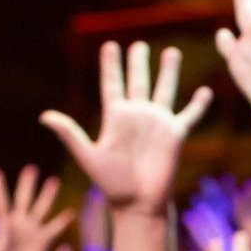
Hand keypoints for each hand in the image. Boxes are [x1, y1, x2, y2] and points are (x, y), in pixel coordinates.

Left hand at [41, 41, 211, 213]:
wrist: (139, 204)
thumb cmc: (112, 184)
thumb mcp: (88, 156)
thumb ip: (70, 134)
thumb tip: (44, 116)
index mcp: (116, 118)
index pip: (112, 84)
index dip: (110, 66)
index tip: (109, 45)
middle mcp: (137, 116)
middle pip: (138, 81)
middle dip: (138, 63)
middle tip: (139, 45)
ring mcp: (157, 123)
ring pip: (164, 90)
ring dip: (168, 72)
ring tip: (171, 52)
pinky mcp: (176, 134)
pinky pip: (190, 115)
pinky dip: (199, 104)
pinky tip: (206, 91)